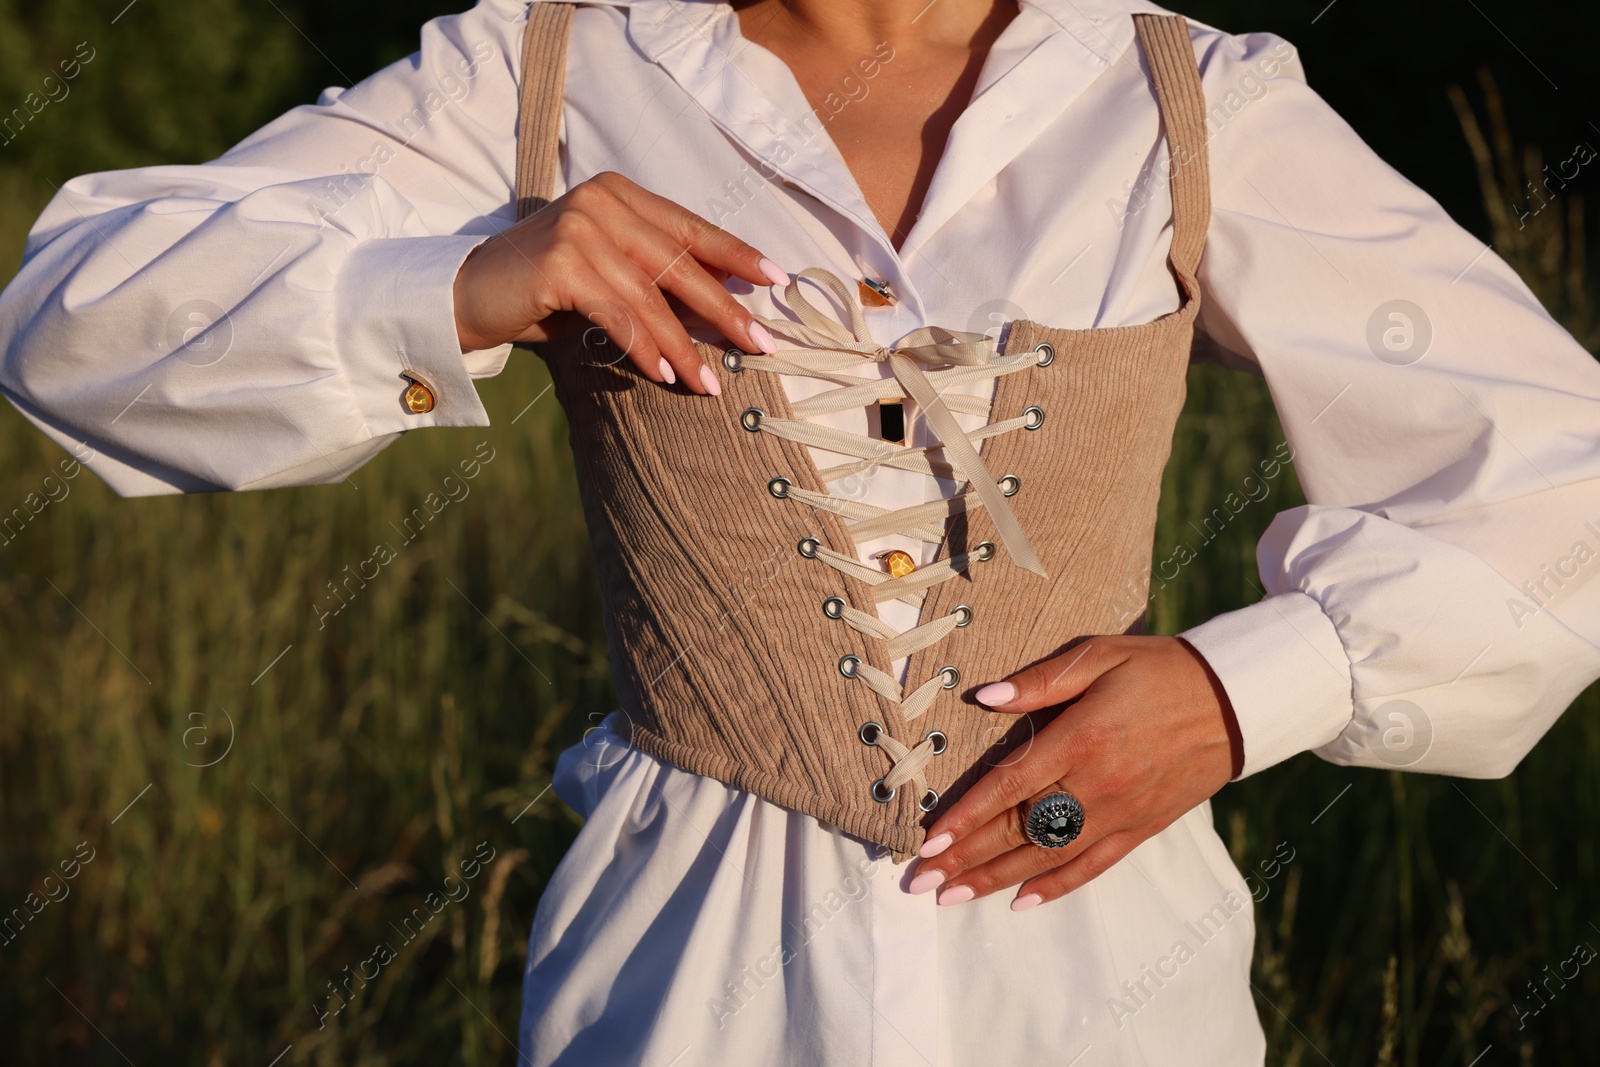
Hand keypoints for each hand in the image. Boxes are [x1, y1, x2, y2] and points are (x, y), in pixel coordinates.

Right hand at [452, 171, 786, 394]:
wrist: (464, 297)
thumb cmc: (542, 294)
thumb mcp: (607, 279)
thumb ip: (656, 280)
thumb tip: (726, 302)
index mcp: (619, 195)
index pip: (691, 226)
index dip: (738, 254)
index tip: (779, 281)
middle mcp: (602, 202)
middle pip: (680, 262)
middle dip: (725, 310)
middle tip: (763, 345)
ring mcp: (580, 228)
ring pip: (652, 296)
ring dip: (686, 346)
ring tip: (711, 384)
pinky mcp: (560, 263)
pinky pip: (619, 314)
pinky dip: (645, 348)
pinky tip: (665, 375)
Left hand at [909, 635, 1242, 909]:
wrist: (1235, 701)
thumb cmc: (1159, 669)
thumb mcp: (1100, 655)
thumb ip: (1040, 681)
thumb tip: (985, 697)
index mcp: (1081, 738)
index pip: (1009, 785)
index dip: (965, 816)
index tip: (927, 841)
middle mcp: (1096, 785)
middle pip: (1019, 829)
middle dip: (964, 858)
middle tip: (918, 881)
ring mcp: (1120, 813)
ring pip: (1048, 855)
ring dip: (996, 879)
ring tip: (952, 897)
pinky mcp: (1141, 829)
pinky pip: (1092, 866)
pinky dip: (1056, 887)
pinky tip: (1020, 902)